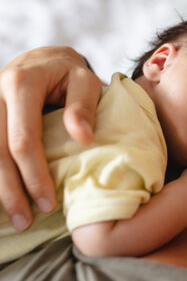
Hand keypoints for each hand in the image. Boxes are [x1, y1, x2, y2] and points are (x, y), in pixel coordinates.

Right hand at [0, 46, 101, 230]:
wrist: (44, 59)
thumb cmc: (69, 74)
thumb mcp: (84, 81)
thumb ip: (83, 106)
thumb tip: (84, 138)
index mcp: (21, 85)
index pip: (23, 139)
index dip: (34, 174)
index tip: (48, 203)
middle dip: (10, 190)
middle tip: (25, 220)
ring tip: (13, 218)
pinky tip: (1, 197)